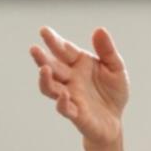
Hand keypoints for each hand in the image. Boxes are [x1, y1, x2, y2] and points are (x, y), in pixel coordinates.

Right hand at [30, 27, 129, 146]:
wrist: (115, 120)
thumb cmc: (112, 92)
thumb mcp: (116, 68)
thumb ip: (107, 50)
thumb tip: (99, 29)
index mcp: (78, 64)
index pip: (63, 50)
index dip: (53, 41)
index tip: (44, 31)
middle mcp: (70, 79)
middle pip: (52, 67)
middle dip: (42, 58)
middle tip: (34, 49)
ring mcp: (70, 96)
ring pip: (50, 88)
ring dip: (45, 79)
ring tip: (43, 69)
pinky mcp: (75, 114)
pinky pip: (64, 108)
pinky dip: (62, 102)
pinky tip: (64, 94)